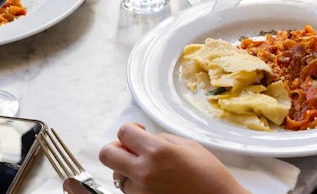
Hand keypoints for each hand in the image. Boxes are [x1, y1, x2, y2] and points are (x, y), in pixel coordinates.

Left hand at [98, 123, 248, 193]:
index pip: (123, 132)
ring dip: (128, 170)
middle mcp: (144, 173)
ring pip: (118, 175)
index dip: (130, 130)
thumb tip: (141, 138)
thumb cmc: (209, 174)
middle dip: (117, 149)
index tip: (139, 133)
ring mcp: (141, 193)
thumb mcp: (187, 145)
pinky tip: (156, 185)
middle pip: (107, 154)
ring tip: (151, 173)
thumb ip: (160, 139)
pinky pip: (129, 192)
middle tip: (132, 150)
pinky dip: (137, 186)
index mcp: (157, 152)